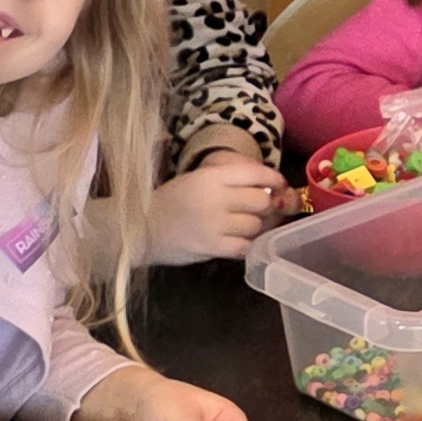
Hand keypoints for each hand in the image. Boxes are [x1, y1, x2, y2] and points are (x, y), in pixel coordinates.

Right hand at [147, 148, 292, 264]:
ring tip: (246, 226)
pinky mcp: (212, 247)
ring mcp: (214, 224)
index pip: (255, 173)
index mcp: (210, 177)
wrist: (142, 228)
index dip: (274, 179)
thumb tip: (272, 190)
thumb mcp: (197, 180)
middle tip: (263, 210)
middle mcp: (215, 198)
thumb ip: (230, 182)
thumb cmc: (172, 202)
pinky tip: (240, 241)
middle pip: (261, 201)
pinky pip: (245, 246)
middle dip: (267, 206)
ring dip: (257, 227)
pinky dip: (248, 244)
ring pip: (256, 225)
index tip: (279, 185)